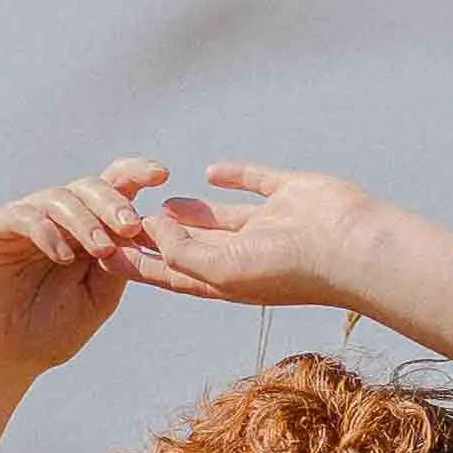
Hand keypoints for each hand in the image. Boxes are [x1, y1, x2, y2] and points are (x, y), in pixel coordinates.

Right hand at [0, 157, 167, 374]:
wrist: (5, 357)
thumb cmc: (53, 330)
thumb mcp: (98, 296)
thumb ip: (118, 263)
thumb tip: (143, 230)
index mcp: (87, 226)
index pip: (113, 186)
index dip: (136, 173)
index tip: (162, 175)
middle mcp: (56, 215)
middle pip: (89, 187)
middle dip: (113, 203)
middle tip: (130, 226)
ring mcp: (24, 218)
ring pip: (59, 198)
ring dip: (85, 222)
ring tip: (102, 250)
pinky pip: (23, 216)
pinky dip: (47, 232)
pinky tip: (63, 256)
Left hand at [112, 162, 380, 317]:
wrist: (349, 244)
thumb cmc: (288, 267)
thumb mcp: (222, 268)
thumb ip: (182, 250)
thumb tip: (152, 226)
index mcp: (226, 280)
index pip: (171, 273)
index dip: (137, 264)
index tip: (102, 252)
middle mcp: (245, 255)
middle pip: (190, 248)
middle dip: (158, 239)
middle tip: (121, 223)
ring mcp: (268, 225)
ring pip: (219, 220)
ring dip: (190, 214)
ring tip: (160, 204)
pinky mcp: (288, 196)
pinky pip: (254, 183)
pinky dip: (233, 177)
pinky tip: (211, 171)